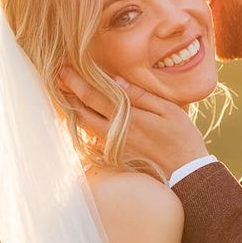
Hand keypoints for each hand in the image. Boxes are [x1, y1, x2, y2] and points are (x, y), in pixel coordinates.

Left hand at [59, 67, 208, 177]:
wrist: (186, 174)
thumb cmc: (181, 138)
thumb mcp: (168, 110)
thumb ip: (141, 95)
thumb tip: (117, 80)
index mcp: (128, 118)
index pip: (95, 96)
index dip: (77, 81)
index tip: (63, 68)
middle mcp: (115, 133)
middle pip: (83, 111)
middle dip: (67, 93)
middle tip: (56, 77)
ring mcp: (114, 146)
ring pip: (85, 125)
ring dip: (72, 108)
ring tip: (63, 93)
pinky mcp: (116, 154)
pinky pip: (92, 136)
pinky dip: (83, 122)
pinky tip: (80, 114)